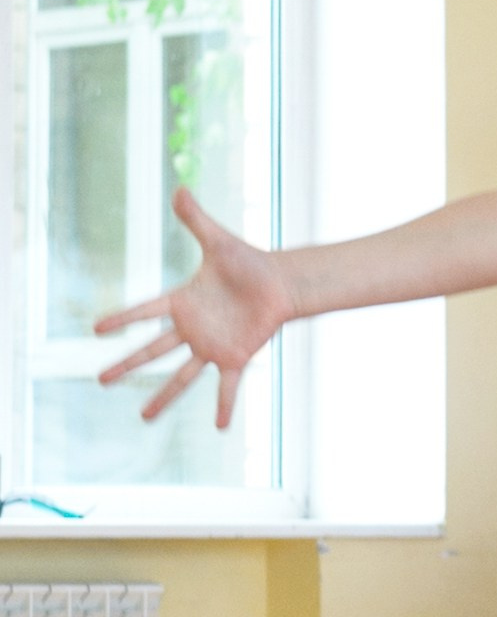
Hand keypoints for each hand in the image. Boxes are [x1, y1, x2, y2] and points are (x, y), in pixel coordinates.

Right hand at [93, 187, 290, 428]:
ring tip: (143, 417)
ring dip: (163, 397)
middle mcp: (192, 328)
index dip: (122, 319)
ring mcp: (211, 345)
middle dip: (126, 365)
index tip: (97, 328)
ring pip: (181, 376)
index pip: (145, 312)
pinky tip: (219, 427)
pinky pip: (226, 386)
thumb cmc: (249, 262)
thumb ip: (197, 219)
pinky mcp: (235, 357)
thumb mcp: (219, 241)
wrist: (280, 283)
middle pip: (151, 351)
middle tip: (100, 379)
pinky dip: (224, 406)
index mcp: (182, 302)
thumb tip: (180, 189)